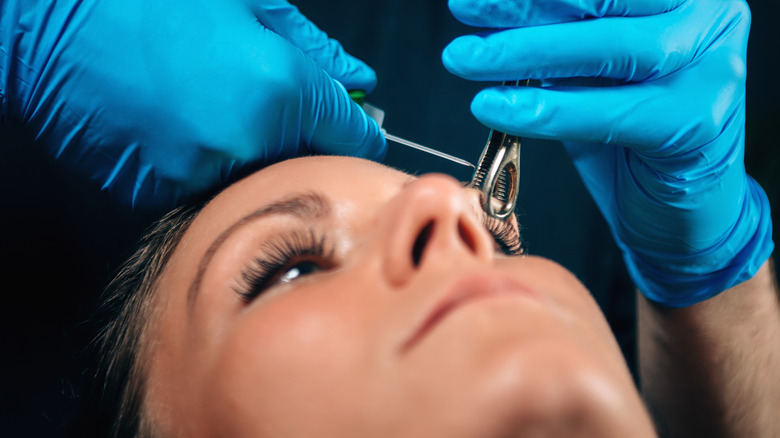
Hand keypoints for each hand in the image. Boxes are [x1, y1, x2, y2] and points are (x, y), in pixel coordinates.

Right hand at [1, 0, 384, 208]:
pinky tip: (174, 121)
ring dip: (246, 146)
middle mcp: (246, 143)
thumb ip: (314, 50)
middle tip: (257, 92)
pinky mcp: (161, 193)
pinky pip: (206, 182)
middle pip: (305, 157)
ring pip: (254, 172)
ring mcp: (201, 174)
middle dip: (297, 132)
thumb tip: (358, 81)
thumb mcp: (247, 3)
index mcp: (278, 88)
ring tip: (204, 100)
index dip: (357, 128)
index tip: (353, 126)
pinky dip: (202, 158)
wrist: (47, 21)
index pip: (351, 134)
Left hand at [442, 0, 772, 305]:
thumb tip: (491, 13)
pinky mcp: (698, 122)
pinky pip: (612, 111)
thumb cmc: (632, 137)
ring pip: (611, 48)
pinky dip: (549, 111)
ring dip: (528, 52)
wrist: (679, 211)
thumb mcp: (591, 75)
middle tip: (463, 14)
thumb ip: (560, 39)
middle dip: (525, 5)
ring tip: (467, 59)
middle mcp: (706, 18)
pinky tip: (497, 108)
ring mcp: (711, 67)